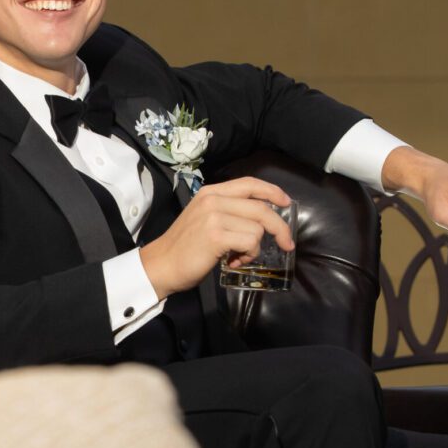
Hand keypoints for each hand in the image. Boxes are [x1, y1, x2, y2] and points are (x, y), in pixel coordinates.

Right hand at [140, 177, 293, 297]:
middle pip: (261, 207)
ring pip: (257, 228)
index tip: (286, 202)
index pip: (249, 183)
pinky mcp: (216, 236)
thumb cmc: (184, 247)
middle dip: (279, 227)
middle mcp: (213, 200)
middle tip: (287, 243)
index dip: (272, 191)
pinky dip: (248, 256)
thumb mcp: (204, 218)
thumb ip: (228, 211)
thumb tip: (261, 218)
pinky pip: (250, 243)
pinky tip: (233, 262)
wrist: (161, 265)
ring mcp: (214, 217)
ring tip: (238, 257)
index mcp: (210, 193)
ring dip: (255, 248)